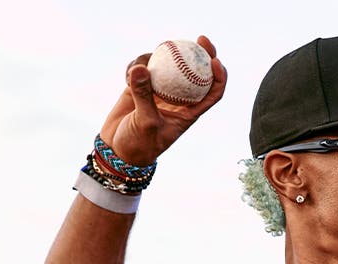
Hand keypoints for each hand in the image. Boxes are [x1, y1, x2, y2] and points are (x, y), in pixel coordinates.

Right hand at [100, 36, 226, 166]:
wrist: (117, 150)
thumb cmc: (139, 145)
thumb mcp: (145, 122)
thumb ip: (143, 96)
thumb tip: (141, 67)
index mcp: (189, 112)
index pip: (212, 92)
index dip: (219, 76)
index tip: (216, 61)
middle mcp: (177, 98)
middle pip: (195, 72)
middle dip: (201, 53)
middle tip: (200, 39)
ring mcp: (159, 90)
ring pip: (167, 65)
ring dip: (159, 58)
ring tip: (143, 62)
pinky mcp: (140, 86)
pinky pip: (143, 68)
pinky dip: (136, 65)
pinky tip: (128, 73)